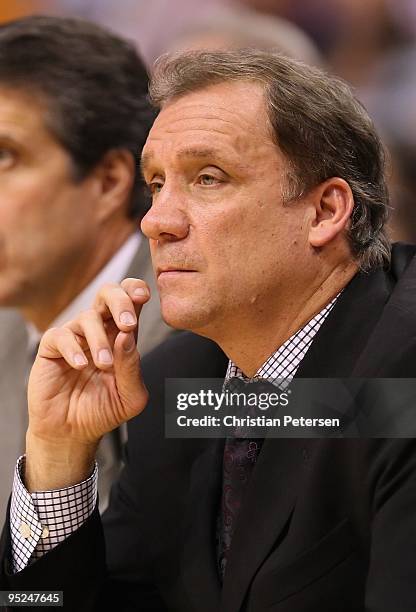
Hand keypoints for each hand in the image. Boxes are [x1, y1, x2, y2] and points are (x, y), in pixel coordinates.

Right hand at [25, 278, 149, 489]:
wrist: (73, 433)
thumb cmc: (103, 411)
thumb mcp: (130, 396)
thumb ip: (132, 367)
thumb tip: (128, 336)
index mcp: (122, 336)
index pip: (130, 300)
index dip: (136, 291)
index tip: (144, 296)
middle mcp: (99, 331)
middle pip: (107, 294)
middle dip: (120, 302)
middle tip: (128, 324)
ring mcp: (75, 338)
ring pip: (87, 317)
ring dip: (99, 340)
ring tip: (104, 365)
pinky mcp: (52, 348)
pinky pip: (60, 335)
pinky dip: (72, 349)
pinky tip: (80, 366)